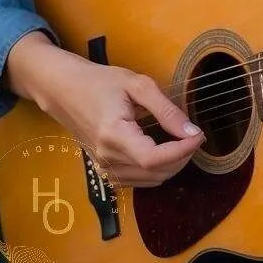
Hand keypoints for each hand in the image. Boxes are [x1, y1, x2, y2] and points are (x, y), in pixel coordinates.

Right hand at [10, 40, 204, 187]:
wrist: (64, 89)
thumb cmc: (100, 81)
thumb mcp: (137, 85)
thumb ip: (166, 110)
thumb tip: (191, 131)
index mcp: (113, 135)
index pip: (154, 159)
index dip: (182, 151)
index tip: (199, 135)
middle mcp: (106, 158)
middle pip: (155, 173)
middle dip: (182, 157)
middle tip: (193, 134)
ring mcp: (103, 168)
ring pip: (149, 181)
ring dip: (172, 165)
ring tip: (181, 141)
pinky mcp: (103, 171)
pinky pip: (138, 181)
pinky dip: (156, 171)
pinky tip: (162, 152)